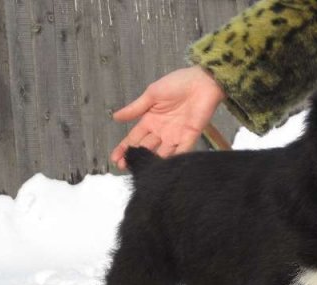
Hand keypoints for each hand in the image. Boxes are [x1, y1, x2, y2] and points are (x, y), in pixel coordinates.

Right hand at [110, 66, 225, 167]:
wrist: (201, 81)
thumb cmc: (177, 83)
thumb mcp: (151, 94)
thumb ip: (135, 109)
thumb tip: (115, 117)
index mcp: (150, 120)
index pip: (135, 138)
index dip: (124, 148)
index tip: (115, 159)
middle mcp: (161, 131)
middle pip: (145, 148)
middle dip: (135, 158)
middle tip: (124, 167)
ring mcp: (175, 136)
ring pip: (161, 154)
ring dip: (152, 163)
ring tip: (142, 171)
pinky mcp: (189, 137)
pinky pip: (181, 151)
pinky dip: (174, 160)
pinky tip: (164, 168)